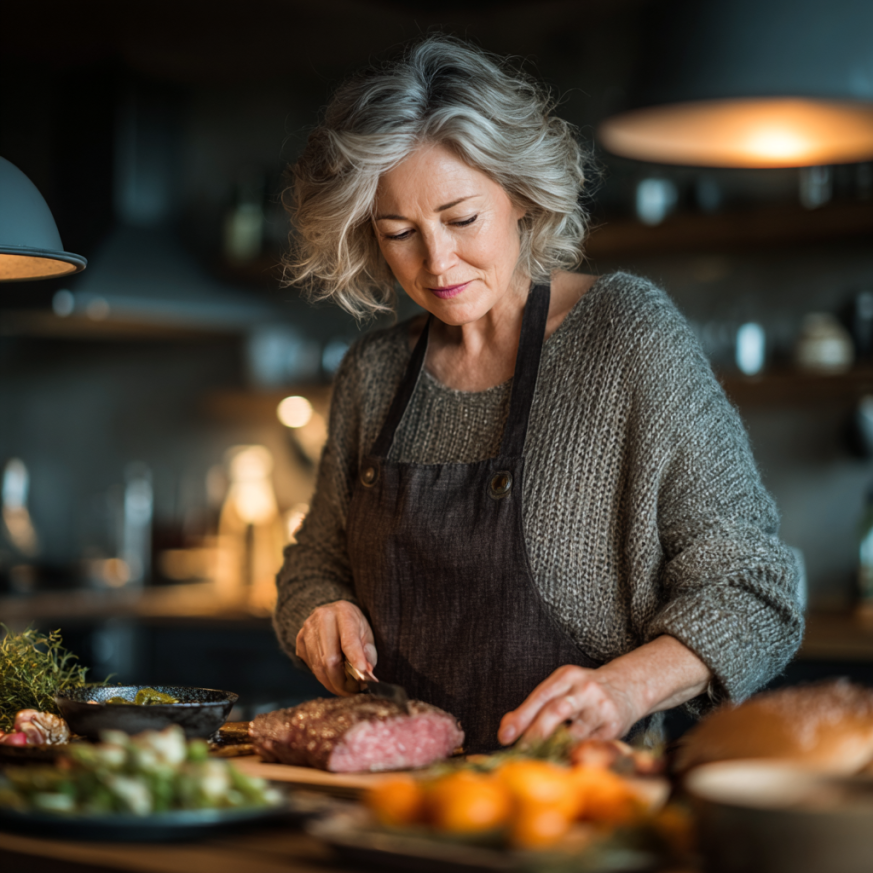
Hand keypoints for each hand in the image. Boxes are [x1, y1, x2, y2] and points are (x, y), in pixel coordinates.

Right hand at [295, 601, 376, 696]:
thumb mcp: (367, 632)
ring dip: (332, 683)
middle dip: (342, 681)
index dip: (355, 658)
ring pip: (318, 667)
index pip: (348, 640)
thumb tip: (367, 672)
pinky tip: (333, 678)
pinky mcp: (300, 641)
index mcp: (343, 612)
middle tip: (353, 691)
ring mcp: (308, 629)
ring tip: (345, 688)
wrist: (332, 613)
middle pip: (330, 659)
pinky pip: (311, 666)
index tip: (362, 674)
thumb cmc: (353, 624)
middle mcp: (322, 618)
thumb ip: (369, 651)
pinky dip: (323, 677)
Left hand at [497, 665, 640, 746]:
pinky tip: (564, 760)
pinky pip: (590, 746)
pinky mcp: (614, 726)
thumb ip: (535, 706)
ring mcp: (601, 707)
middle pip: (556, 711)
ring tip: (541, 759)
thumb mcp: (561, 688)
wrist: (629, 686)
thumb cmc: (584, 691)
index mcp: (566, 676)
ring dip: (555, 749)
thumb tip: (506, 728)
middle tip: (520, 752)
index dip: (521, 717)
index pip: (540, 697)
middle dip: (535, 734)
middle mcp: (584, 689)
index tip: (505, 736)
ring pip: (574, 733)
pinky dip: (574, 755)